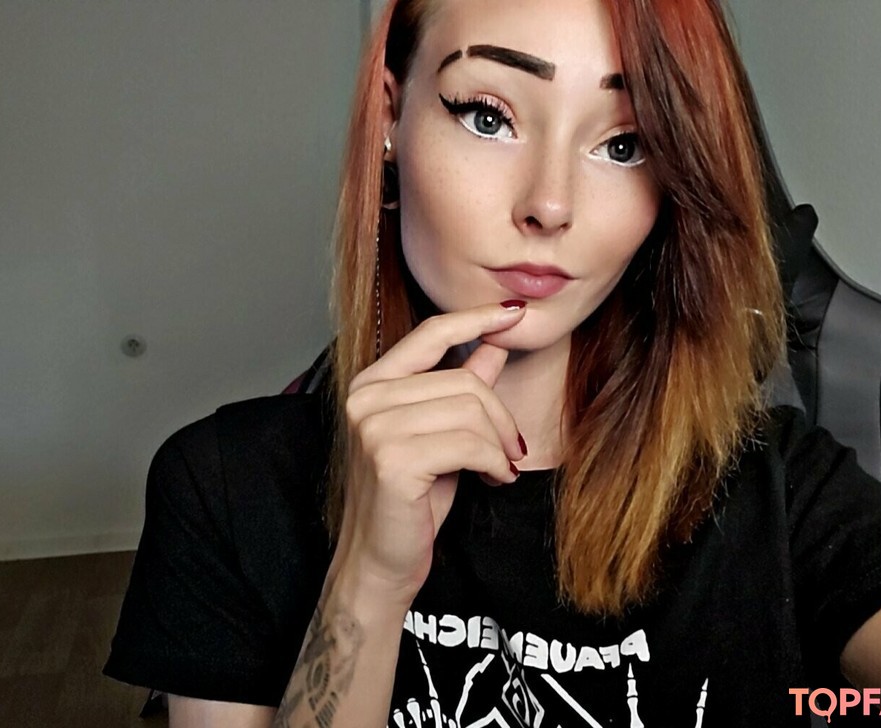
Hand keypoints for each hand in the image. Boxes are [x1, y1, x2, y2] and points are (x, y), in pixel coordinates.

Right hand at [336, 301, 528, 603]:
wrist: (380, 562)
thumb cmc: (410, 501)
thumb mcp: (442, 435)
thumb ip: (461, 388)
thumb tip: (494, 345)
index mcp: (372, 384)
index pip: (430, 334)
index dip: (475, 318)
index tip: (514, 312)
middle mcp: (366, 398)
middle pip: (464, 381)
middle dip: (501, 417)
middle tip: (513, 450)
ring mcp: (374, 427)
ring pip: (471, 411)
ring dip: (500, 444)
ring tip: (501, 468)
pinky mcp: (391, 458)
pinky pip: (469, 443)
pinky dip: (494, 462)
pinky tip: (495, 479)